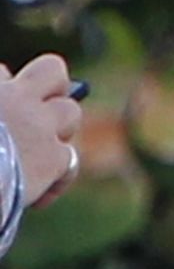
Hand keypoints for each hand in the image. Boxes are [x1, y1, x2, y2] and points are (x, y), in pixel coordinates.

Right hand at [0, 54, 81, 205]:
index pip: (3, 73)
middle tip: (42, 109)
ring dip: (60, 129)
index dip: (5, 88)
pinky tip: (38, 198)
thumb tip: (5, 89)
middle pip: (53, 70)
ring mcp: (41, 127)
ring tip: (40, 152)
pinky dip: (58, 179)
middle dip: (53, 86)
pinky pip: (71, 162)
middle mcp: (19, 100)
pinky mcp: (54, 159)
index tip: (4, 104)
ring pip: (71, 112)